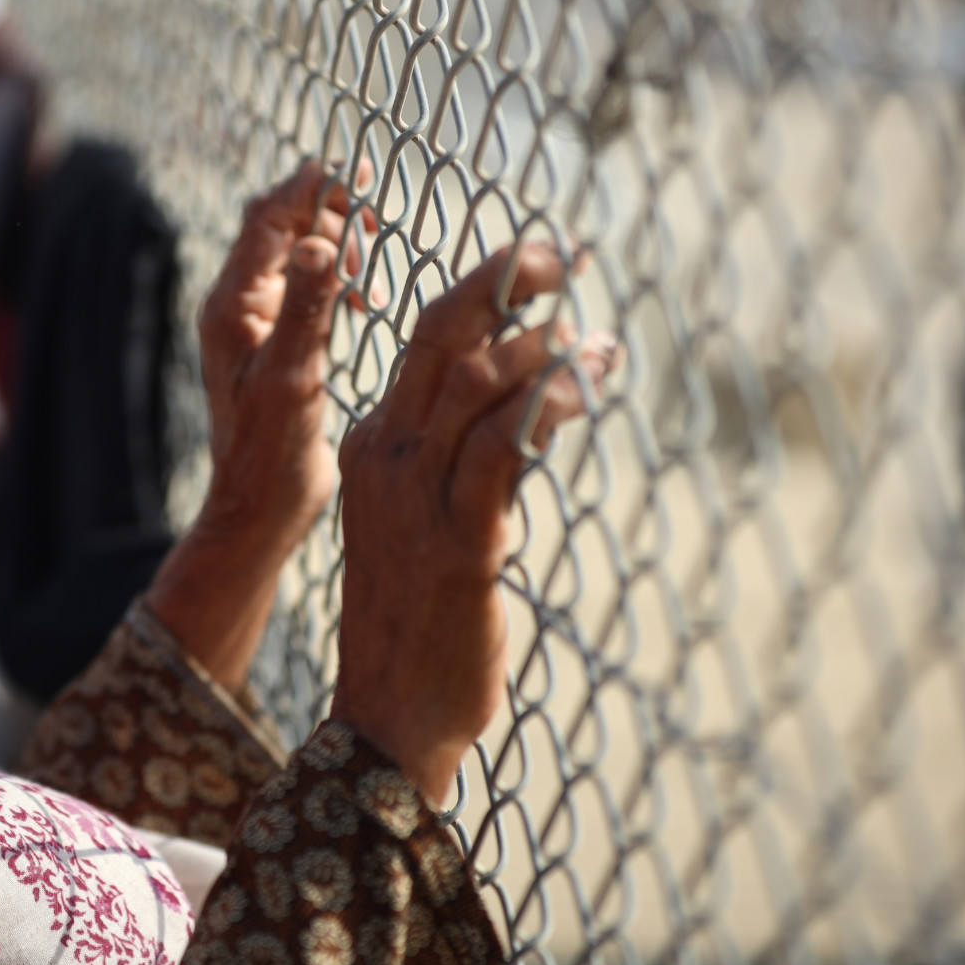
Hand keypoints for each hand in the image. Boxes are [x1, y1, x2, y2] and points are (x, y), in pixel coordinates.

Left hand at [146, 161, 373, 690]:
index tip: (357, 176)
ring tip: (370, 258)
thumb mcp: (294, 377)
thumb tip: (321, 245)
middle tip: (374, 216)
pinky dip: (335, 277)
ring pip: (292, 255)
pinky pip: (304, 287)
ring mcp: (254, 327)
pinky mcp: (276, 346)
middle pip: (277, 227)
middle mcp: (236, 309)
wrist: (259, 509)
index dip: (309, 190)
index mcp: (232, 307)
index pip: (266, 219)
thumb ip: (308, 310)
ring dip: (333, 243)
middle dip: (324, 210)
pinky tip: (366, 300)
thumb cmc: (271, 452)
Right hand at [330, 243, 616, 805]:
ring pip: (472, 385)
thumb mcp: (425, 520)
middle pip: (437, 338)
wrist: (390, 713)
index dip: (486, 293)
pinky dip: (546, 405)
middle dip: (502, 281)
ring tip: (593, 337)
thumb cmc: (418, 619)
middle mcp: (384, 460)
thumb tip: (524, 411)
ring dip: (540, 346)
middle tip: (560, 251)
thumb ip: (463, 460)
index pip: (423, 343)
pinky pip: (503, 451)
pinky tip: (583, 384)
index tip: (540, 265)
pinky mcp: (462, 545)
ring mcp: (417, 500)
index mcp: (371, 447)